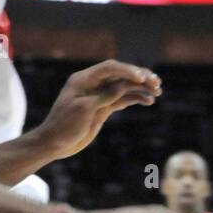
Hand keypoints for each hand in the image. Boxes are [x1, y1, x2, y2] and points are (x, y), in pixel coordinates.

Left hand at [39, 61, 160, 160]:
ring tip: (157, 92)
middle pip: (120, 75)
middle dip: (139, 78)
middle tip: (156, 83)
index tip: (141, 78)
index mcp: (84, 79)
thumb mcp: (84, 109)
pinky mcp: (103, 108)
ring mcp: (99, 96)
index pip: (109, 68)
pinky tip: (148, 100)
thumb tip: (124, 85)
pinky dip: (136, 99)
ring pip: (124, 87)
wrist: (55, 143)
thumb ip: (104, 96)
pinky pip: (123, 99)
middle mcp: (93, 84)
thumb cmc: (64, 125)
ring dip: (141, 88)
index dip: (127, 70)